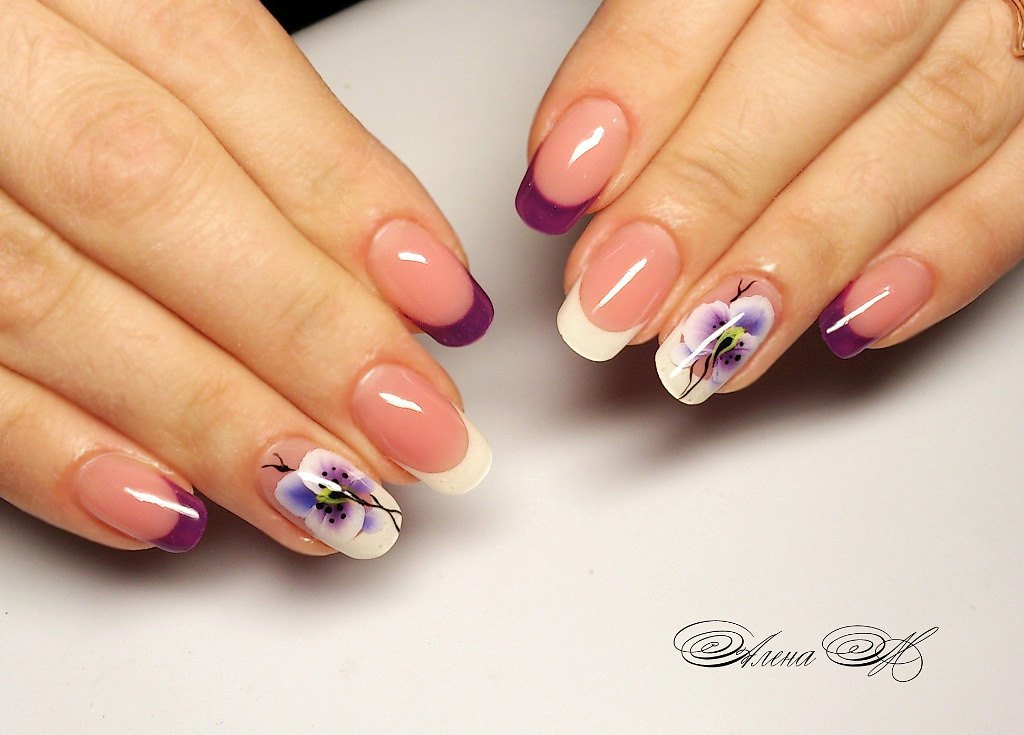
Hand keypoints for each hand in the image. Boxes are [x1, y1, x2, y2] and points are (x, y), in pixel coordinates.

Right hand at [0, 0, 493, 557]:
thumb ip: (254, 130)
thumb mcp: (133, 26)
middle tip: (415, 429)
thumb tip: (399, 265)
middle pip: (147, 191)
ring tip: (326, 494)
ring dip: (208, 416)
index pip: (216, 63)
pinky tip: (164, 507)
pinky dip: (51, 452)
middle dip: (301, 330)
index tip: (441, 299)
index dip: (341, 194)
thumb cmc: (37, 41)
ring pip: (50, 298)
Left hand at [518, 0, 1023, 402]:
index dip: (639, 84)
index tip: (562, 183)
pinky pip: (1023, 180)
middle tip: (614, 295)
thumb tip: (582, 164)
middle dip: (707, 193)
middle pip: (825, 55)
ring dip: (803, 256)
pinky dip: (943, 259)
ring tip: (705, 344)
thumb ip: (664, 33)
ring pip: (928, 128)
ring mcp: (1017, 11)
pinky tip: (850, 322)